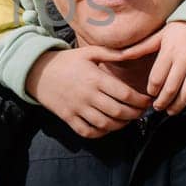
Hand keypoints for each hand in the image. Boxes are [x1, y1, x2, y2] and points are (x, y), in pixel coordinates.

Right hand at [26, 45, 152, 138]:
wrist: (37, 72)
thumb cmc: (66, 61)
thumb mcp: (88, 52)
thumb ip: (111, 53)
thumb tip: (133, 51)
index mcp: (95, 78)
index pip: (125, 94)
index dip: (141, 101)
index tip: (147, 101)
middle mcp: (87, 95)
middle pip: (119, 111)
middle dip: (135, 114)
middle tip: (141, 112)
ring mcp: (77, 108)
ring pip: (105, 124)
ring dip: (121, 125)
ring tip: (127, 119)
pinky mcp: (68, 118)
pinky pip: (88, 132)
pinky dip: (101, 133)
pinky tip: (108, 126)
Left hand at [136, 21, 185, 113]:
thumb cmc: (179, 30)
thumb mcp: (159, 36)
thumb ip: (140, 48)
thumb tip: (118, 54)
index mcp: (169, 51)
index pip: (157, 78)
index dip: (152, 90)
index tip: (150, 94)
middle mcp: (184, 59)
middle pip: (171, 88)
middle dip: (163, 102)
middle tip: (158, 107)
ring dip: (179, 105)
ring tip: (172, 110)